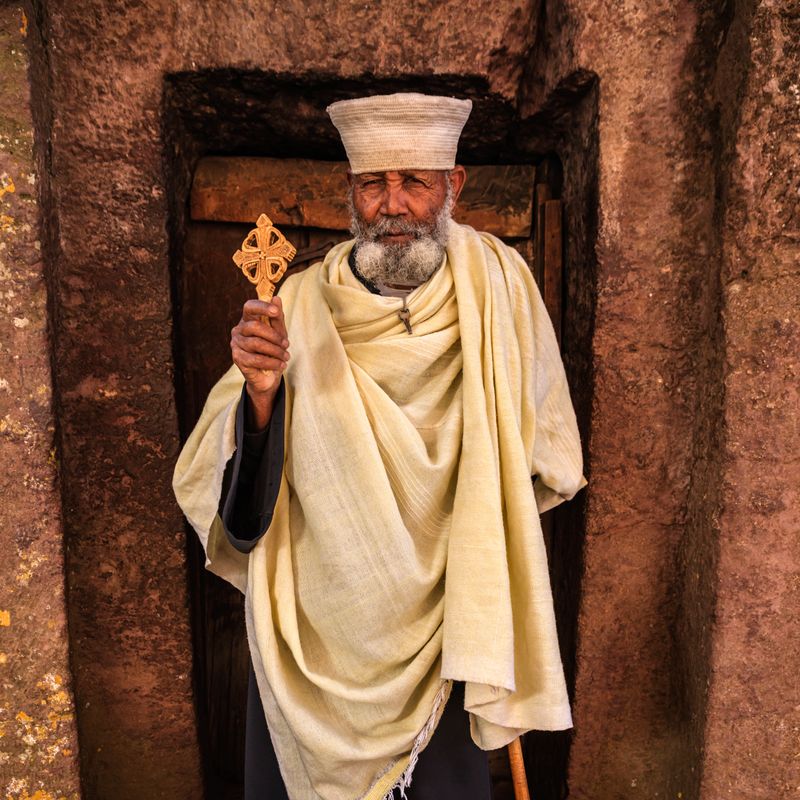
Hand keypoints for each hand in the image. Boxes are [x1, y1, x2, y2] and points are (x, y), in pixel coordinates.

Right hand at [230, 297, 289, 428]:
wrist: (268, 376)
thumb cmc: (273, 350)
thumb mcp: (279, 333)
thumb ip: (277, 318)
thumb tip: (276, 298)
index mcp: (248, 320)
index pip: (249, 307)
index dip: (261, 307)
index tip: (275, 311)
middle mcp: (239, 330)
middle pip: (255, 326)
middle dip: (275, 336)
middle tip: (287, 345)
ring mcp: (236, 344)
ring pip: (257, 344)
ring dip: (276, 351)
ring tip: (286, 357)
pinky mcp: (237, 359)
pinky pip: (256, 359)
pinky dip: (272, 362)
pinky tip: (281, 365)